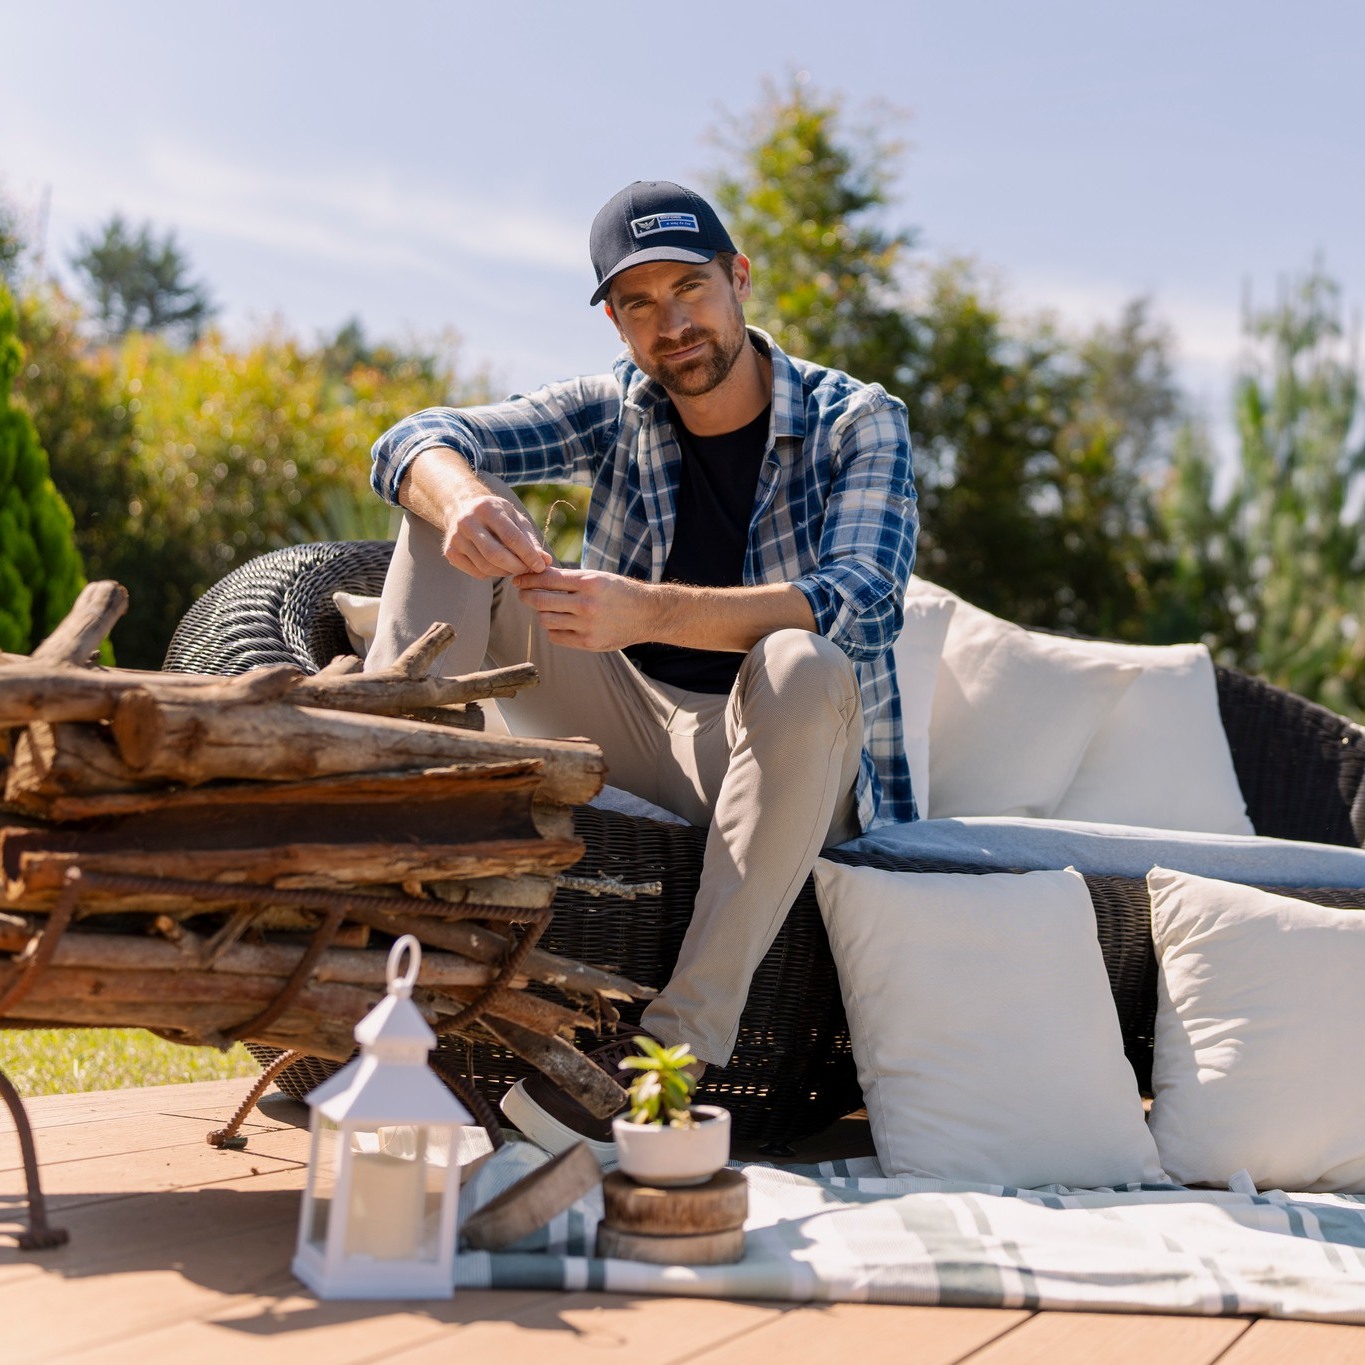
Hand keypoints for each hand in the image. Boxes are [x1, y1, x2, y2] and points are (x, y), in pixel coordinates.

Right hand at [441, 489, 552, 579]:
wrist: (461, 508)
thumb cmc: (496, 514)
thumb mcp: (515, 518)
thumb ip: (530, 540)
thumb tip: (546, 562)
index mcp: (487, 509)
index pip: (511, 537)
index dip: (528, 555)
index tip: (541, 566)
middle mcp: (468, 522)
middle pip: (495, 555)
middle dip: (517, 567)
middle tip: (529, 570)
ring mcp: (456, 538)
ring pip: (486, 567)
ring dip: (506, 572)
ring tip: (514, 566)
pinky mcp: (450, 552)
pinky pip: (477, 572)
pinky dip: (492, 574)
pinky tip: (497, 565)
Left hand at [514, 566, 654, 651]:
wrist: (646, 614)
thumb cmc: (618, 592)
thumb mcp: (597, 577)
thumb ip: (568, 579)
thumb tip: (535, 576)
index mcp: (589, 582)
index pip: (547, 579)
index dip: (528, 579)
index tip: (519, 579)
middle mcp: (587, 604)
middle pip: (540, 601)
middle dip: (526, 596)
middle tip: (523, 594)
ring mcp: (587, 626)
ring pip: (546, 620)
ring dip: (541, 613)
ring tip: (546, 608)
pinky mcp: (589, 643)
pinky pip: (556, 637)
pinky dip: (553, 629)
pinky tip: (559, 623)